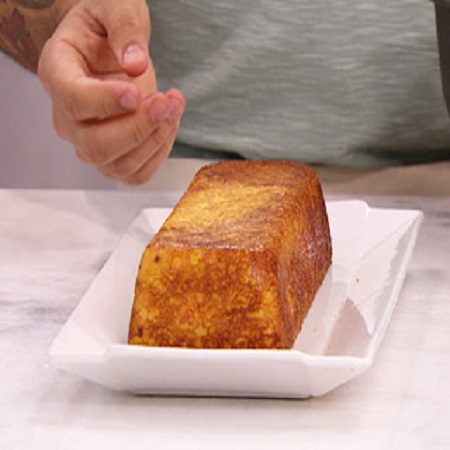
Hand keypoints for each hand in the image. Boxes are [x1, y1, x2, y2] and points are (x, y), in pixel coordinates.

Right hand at [38, 0, 184, 184]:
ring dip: (155, 140)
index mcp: (57, 72)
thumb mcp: (116, 6)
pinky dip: (159, 154)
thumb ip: (125, 27)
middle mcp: (67, 117)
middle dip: (139, 128)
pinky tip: (169, 124)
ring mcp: (88, 142)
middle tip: (166, 101)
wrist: (110, 47)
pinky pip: (135, 174)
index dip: (105, 102)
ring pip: (118, 165)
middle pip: (95, 145)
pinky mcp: (113, 157)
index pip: (72, 100)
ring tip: (173, 105)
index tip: (136, 93)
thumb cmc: (108, 26)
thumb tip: (135, 64)